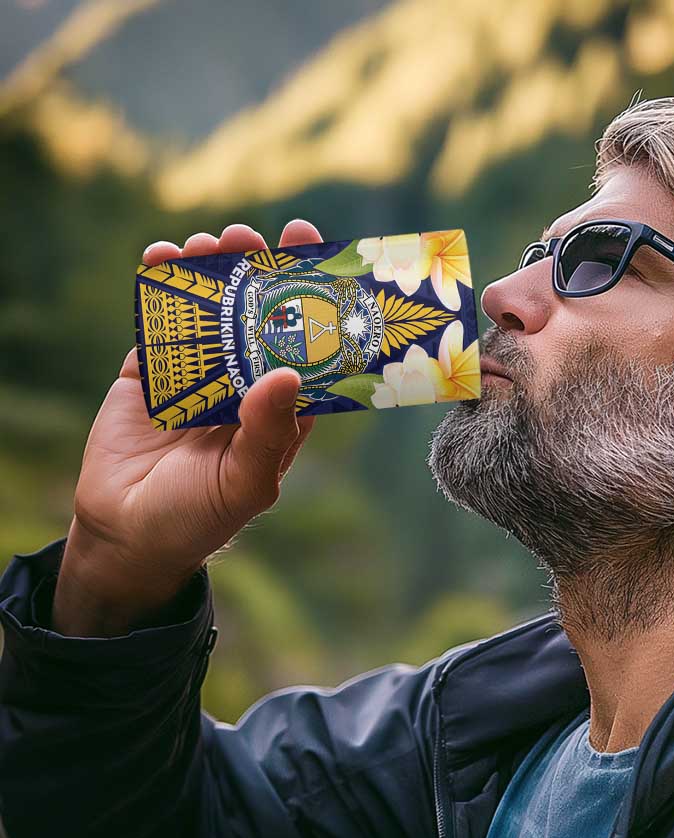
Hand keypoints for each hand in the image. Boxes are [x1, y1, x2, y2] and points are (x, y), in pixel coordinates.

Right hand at [52, 220, 323, 636]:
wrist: (126, 535)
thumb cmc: (200, 518)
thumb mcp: (245, 482)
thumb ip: (268, 432)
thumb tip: (286, 373)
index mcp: (281, 409)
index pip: (306, 347)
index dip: (312, 302)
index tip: (315, 255)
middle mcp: (245, 385)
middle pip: (258, 317)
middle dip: (257, 272)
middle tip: (252, 236)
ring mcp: (198, 375)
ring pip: (210, 311)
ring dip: (210, 271)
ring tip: (209, 242)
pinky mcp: (151, 373)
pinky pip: (158, 323)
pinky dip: (159, 288)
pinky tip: (162, 258)